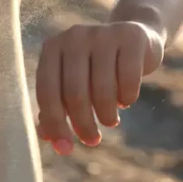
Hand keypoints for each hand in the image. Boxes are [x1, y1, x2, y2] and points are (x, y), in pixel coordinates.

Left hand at [36, 21, 162, 155]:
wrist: (135, 38)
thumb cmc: (97, 68)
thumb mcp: (74, 84)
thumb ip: (57, 109)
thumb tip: (48, 139)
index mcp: (53, 47)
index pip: (47, 91)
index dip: (55, 123)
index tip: (66, 148)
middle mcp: (75, 36)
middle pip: (75, 93)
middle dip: (83, 124)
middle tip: (92, 140)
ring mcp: (103, 33)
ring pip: (102, 89)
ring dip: (106, 115)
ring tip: (110, 121)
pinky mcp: (130, 36)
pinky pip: (128, 80)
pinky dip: (127, 98)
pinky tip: (126, 100)